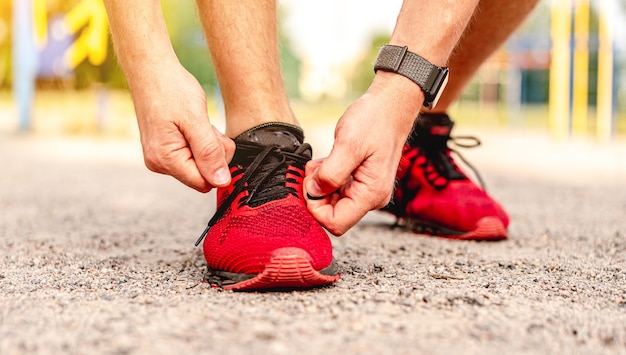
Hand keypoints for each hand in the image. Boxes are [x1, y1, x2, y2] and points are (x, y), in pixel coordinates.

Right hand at [130, 63, 234, 191]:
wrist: (151, 70)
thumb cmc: (171, 89)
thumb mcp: (196, 120)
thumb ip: (210, 153)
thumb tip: (221, 181)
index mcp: (165, 160)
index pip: (204, 183)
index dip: (219, 165)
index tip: (216, 139)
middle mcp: (159, 163)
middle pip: (202, 175)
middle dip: (213, 154)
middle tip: (207, 128)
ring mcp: (160, 157)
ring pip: (199, 165)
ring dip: (207, 146)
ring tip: (198, 123)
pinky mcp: (164, 149)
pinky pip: (191, 155)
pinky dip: (199, 141)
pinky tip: (193, 124)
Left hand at [304, 73, 422, 234]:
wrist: (390, 106)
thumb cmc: (375, 121)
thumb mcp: (349, 145)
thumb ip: (330, 173)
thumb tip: (313, 191)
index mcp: (371, 194)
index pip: (336, 223)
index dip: (316, 208)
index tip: (310, 184)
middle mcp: (370, 198)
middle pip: (332, 214)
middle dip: (316, 195)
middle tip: (313, 170)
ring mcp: (366, 190)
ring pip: (332, 202)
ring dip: (320, 185)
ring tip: (320, 163)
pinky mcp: (360, 181)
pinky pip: (336, 189)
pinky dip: (325, 178)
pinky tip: (325, 162)